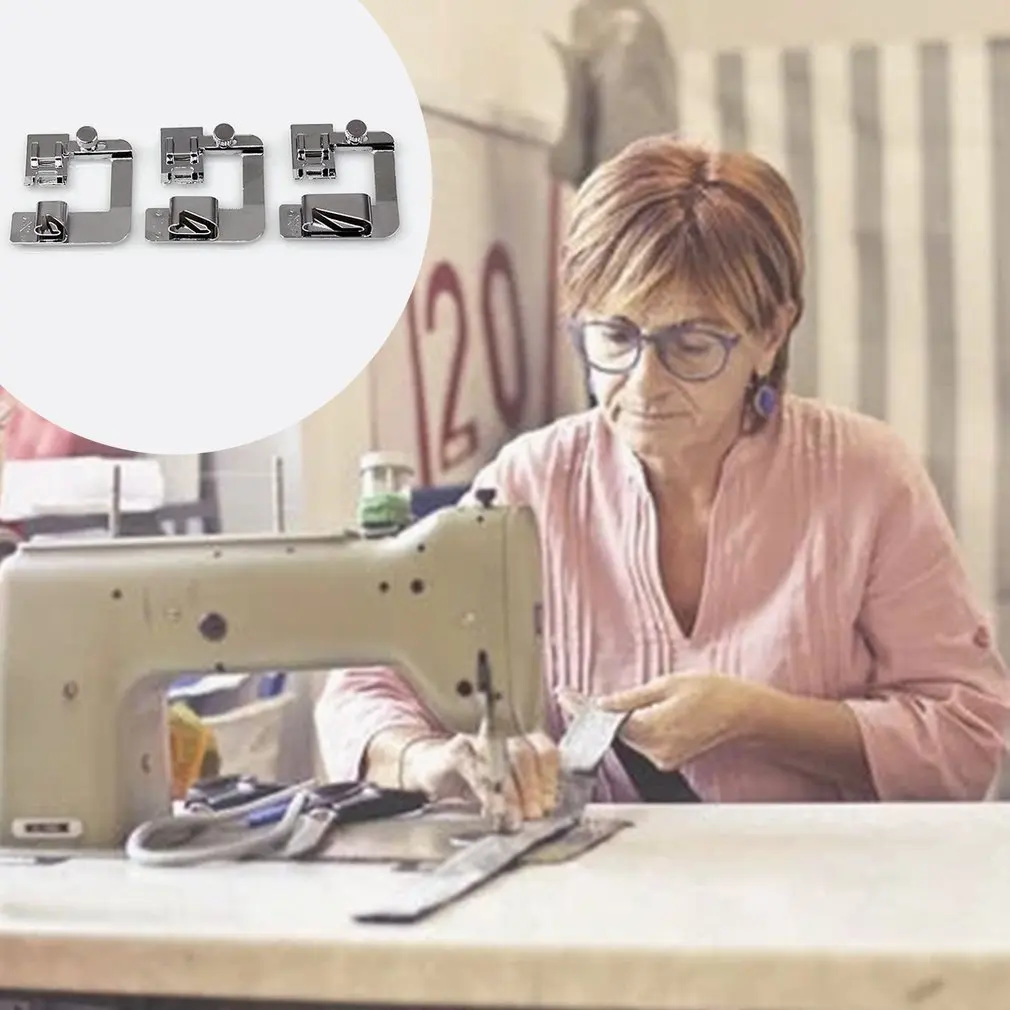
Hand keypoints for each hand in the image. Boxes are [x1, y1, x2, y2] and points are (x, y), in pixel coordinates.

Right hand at [401, 730, 560, 824]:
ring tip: (513, 819)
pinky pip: (476, 770)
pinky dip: (487, 794)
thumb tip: (546, 811)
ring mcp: (479, 738)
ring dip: (510, 795)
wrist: (436, 771)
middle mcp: (503, 732)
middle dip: (531, 790)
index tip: (548, 805)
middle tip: (532, 816)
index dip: (549, 780)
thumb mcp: (508, 786)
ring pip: (502, 762)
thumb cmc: (478, 778)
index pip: (545, 751)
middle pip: (525, 755)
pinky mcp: (457, 751)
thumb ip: (528, 793)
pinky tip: (492, 811)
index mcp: (522, 738)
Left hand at [560, 674, 763, 771]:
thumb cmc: (713, 692)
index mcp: (653, 729)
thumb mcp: (668, 684)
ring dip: (618, 721)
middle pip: (615, 732)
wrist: (745, 712)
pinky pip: (642, 741)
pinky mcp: (669, 760)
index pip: (606, 721)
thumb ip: (631, 698)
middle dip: (599, 714)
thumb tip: (602, 704)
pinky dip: (635, 727)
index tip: (564, 697)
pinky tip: (639, 712)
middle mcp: (655, 751)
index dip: (582, 709)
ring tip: (625, 700)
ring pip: (628, 737)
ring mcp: (663, 759)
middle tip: (578, 695)